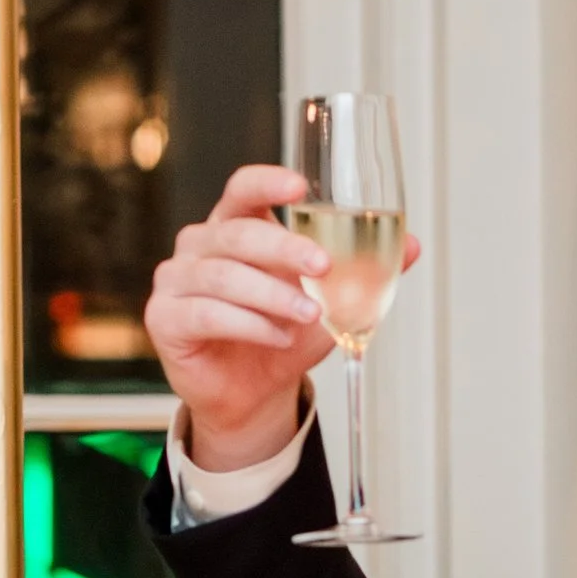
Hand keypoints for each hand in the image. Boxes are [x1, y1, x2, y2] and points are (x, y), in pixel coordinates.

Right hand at [142, 166, 421, 471]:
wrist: (251, 395)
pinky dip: (249, 325)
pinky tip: (278, 336)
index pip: (242, 190)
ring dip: (272, 295)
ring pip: (223, 276)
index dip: (266, 182)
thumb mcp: (330, 304)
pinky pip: (207, 313)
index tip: (300, 187)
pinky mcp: (165, 318)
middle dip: (284, 248)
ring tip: (308, 315)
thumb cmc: (282, 338)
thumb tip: (411, 245)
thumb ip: (362, 273)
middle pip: (237, 233)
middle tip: (323, 266)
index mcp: (235, 228)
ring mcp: (177, 280)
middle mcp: (200, 246)